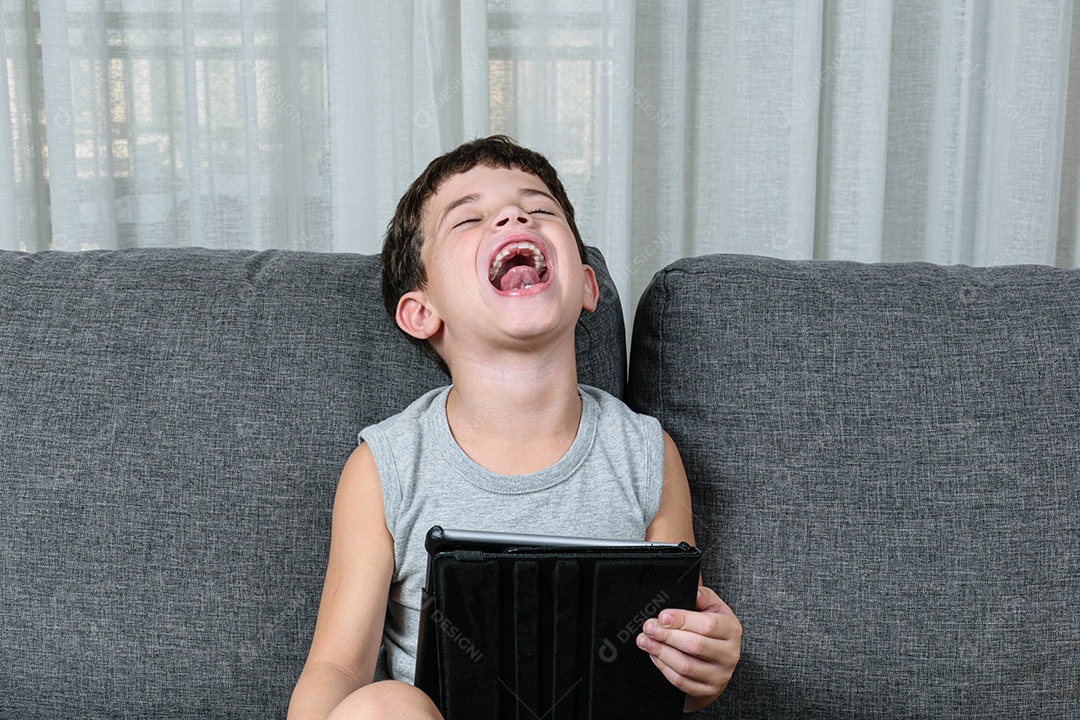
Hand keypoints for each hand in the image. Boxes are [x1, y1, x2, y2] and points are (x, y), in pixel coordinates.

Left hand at [636, 586, 741, 710]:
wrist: (718, 662)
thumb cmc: (713, 629)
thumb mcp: (712, 608)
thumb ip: (702, 595)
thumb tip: (692, 586)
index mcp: (732, 629)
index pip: (708, 625)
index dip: (683, 620)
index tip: (662, 616)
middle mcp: (729, 654)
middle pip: (695, 646)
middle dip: (667, 636)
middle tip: (648, 627)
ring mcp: (719, 675)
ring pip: (685, 666)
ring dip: (661, 652)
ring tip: (645, 641)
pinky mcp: (707, 690)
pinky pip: (681, 681)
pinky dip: (664, 667)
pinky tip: (654, 655)